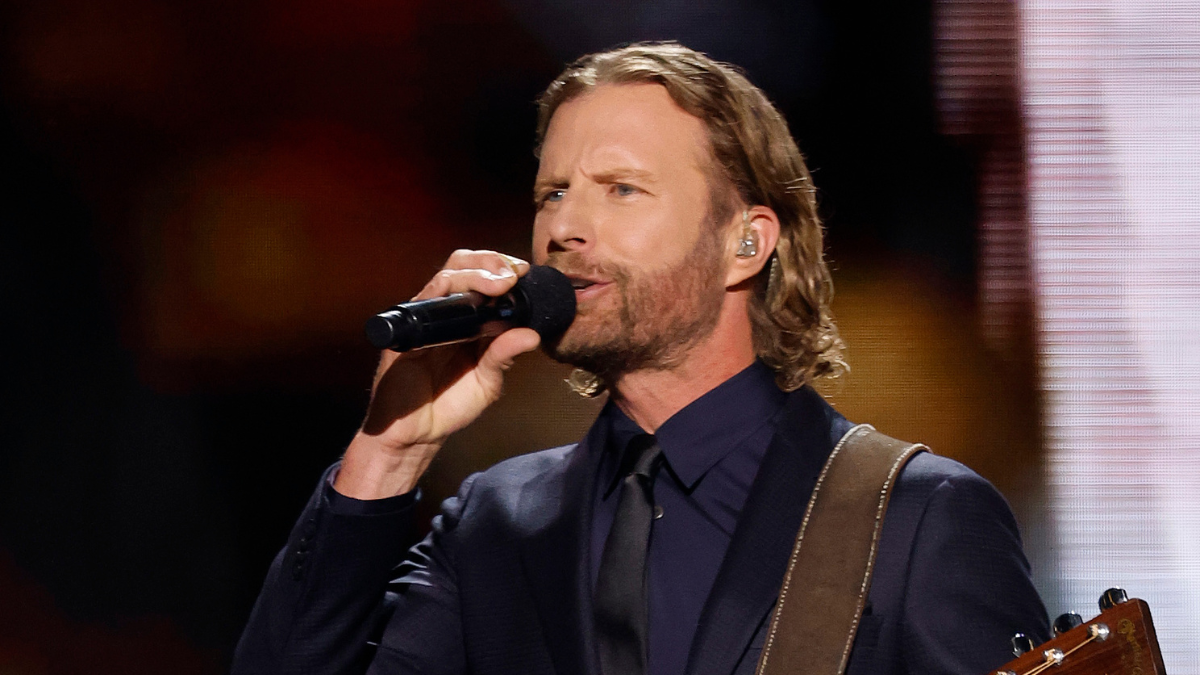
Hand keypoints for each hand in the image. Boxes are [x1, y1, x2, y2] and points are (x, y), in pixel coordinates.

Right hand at [334, 250, 541, 498]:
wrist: (415, 433)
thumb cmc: (448, 405)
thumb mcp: (487, 382)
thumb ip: (505, 356)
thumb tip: (532, 334)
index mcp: (467, 321)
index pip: (482, 277)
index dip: (502, 268)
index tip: (525, 273)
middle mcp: (445, 314)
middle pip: (462, 265)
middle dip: (490, 262)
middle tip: (514, 273)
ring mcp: (425, 319)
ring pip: (446, 277)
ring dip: (476, 274)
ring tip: (501, 283)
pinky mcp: (408, 332)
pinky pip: (425, 303)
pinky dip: (448, 294)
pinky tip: (469, 302)